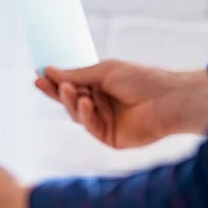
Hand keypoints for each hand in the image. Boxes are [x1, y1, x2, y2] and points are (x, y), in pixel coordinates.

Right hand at [34, 60, 207, 148]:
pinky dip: (85, 114)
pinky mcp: (108, 137)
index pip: (72, 84)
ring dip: (70, 101)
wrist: (168, 99)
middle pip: (70, 100)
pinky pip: (89, 126)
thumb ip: (77, 74)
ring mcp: (104, 122)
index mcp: (101, 87)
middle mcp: (100, 105)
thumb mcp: (105, 71)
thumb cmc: (142, 79)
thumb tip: (49, 70)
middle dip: (55, 91)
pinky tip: (85, 102)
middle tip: (40, 82)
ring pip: (76, 114)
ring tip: (68, 88)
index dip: (55, 80)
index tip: (39, 73)